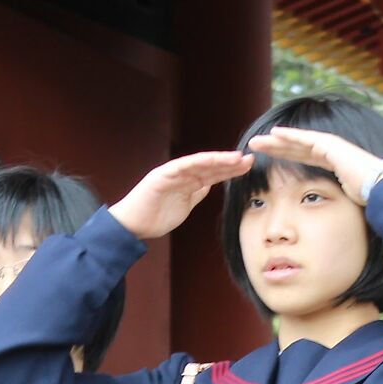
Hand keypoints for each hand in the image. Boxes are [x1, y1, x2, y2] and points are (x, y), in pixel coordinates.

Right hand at [107, 151, 253, 240]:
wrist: (133, 225)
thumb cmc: (155, 216)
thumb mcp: (184, 205)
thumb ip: (196, 193)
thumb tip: (209, 185)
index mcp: (187, 181)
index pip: (213, 173)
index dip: (230, 170)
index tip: (247, 167)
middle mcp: (181, 174)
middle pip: (210, 166)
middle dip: (230, 163)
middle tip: (249, 159)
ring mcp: (171, 173)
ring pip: (198, 164)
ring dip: (218, 160)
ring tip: (236, 158)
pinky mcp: (161, 177)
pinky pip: (181, 167)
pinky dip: (196, 163)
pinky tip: (212, 160)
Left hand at [248, 127, 382, 205]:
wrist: (382, 190)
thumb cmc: (367, 200)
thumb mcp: (343, 201)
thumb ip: (331, 202)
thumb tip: (323, 221)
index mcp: (333, 164)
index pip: (304, 158)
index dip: (286, 156)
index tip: (270, 156)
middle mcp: (331, 152)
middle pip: (297, 149)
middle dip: (276, 147)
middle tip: (256, 145)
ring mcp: (332, 147)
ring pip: (298, 142)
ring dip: (277, 141)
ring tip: (258, 141)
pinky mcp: (332, 145)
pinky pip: (307, 140)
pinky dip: (291, 136)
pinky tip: (275, 134)